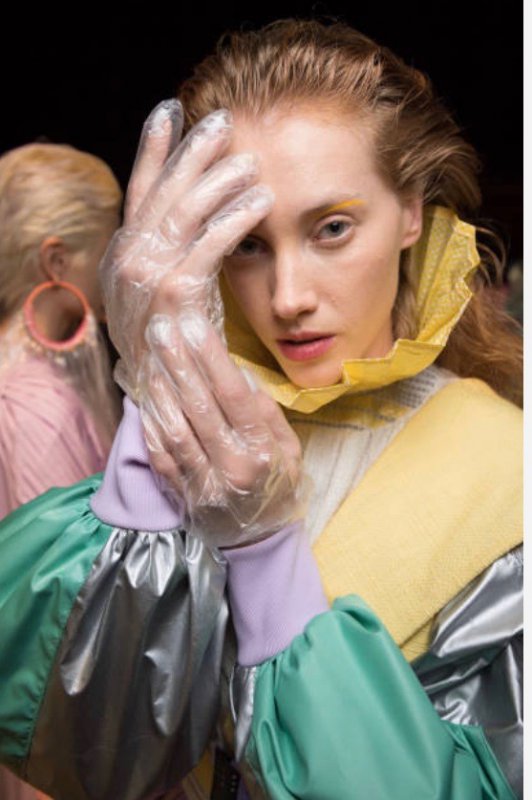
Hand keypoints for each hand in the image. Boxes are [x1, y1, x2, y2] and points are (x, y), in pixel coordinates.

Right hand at [100, 98, 273, 399]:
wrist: (166, 394)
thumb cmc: (171, 342)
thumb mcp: (161, 292)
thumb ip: (168, 254)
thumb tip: (188, 215)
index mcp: (124, 253)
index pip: (138, 190)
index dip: (153, 149)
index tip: (169, 111)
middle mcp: (129, 259)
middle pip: (164, 191)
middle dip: (193, 152)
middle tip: (223, 122)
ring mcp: (148, 276)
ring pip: (186, 210)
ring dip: (220, 180)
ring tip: (250, 161)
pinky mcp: (175, 293)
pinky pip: (209, 243)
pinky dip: (235, 217)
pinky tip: (258, 201)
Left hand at [140, 310, 305, 547]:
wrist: (260, 541)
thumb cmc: (278, 486)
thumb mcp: (290, 451)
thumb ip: (267, 416)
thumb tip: (240, 377)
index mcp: (262, 451)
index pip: (233, 395)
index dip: (211, 358)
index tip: (195, 326)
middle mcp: (232, 467)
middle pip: (199, 406)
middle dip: (178, 363)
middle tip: (162, 330)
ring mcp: (205, 483)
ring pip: (175, 430)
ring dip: (159, 391)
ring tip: (150, 358)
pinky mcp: (183, 494)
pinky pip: (161, 456)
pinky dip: (150, 427)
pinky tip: (144, 400)